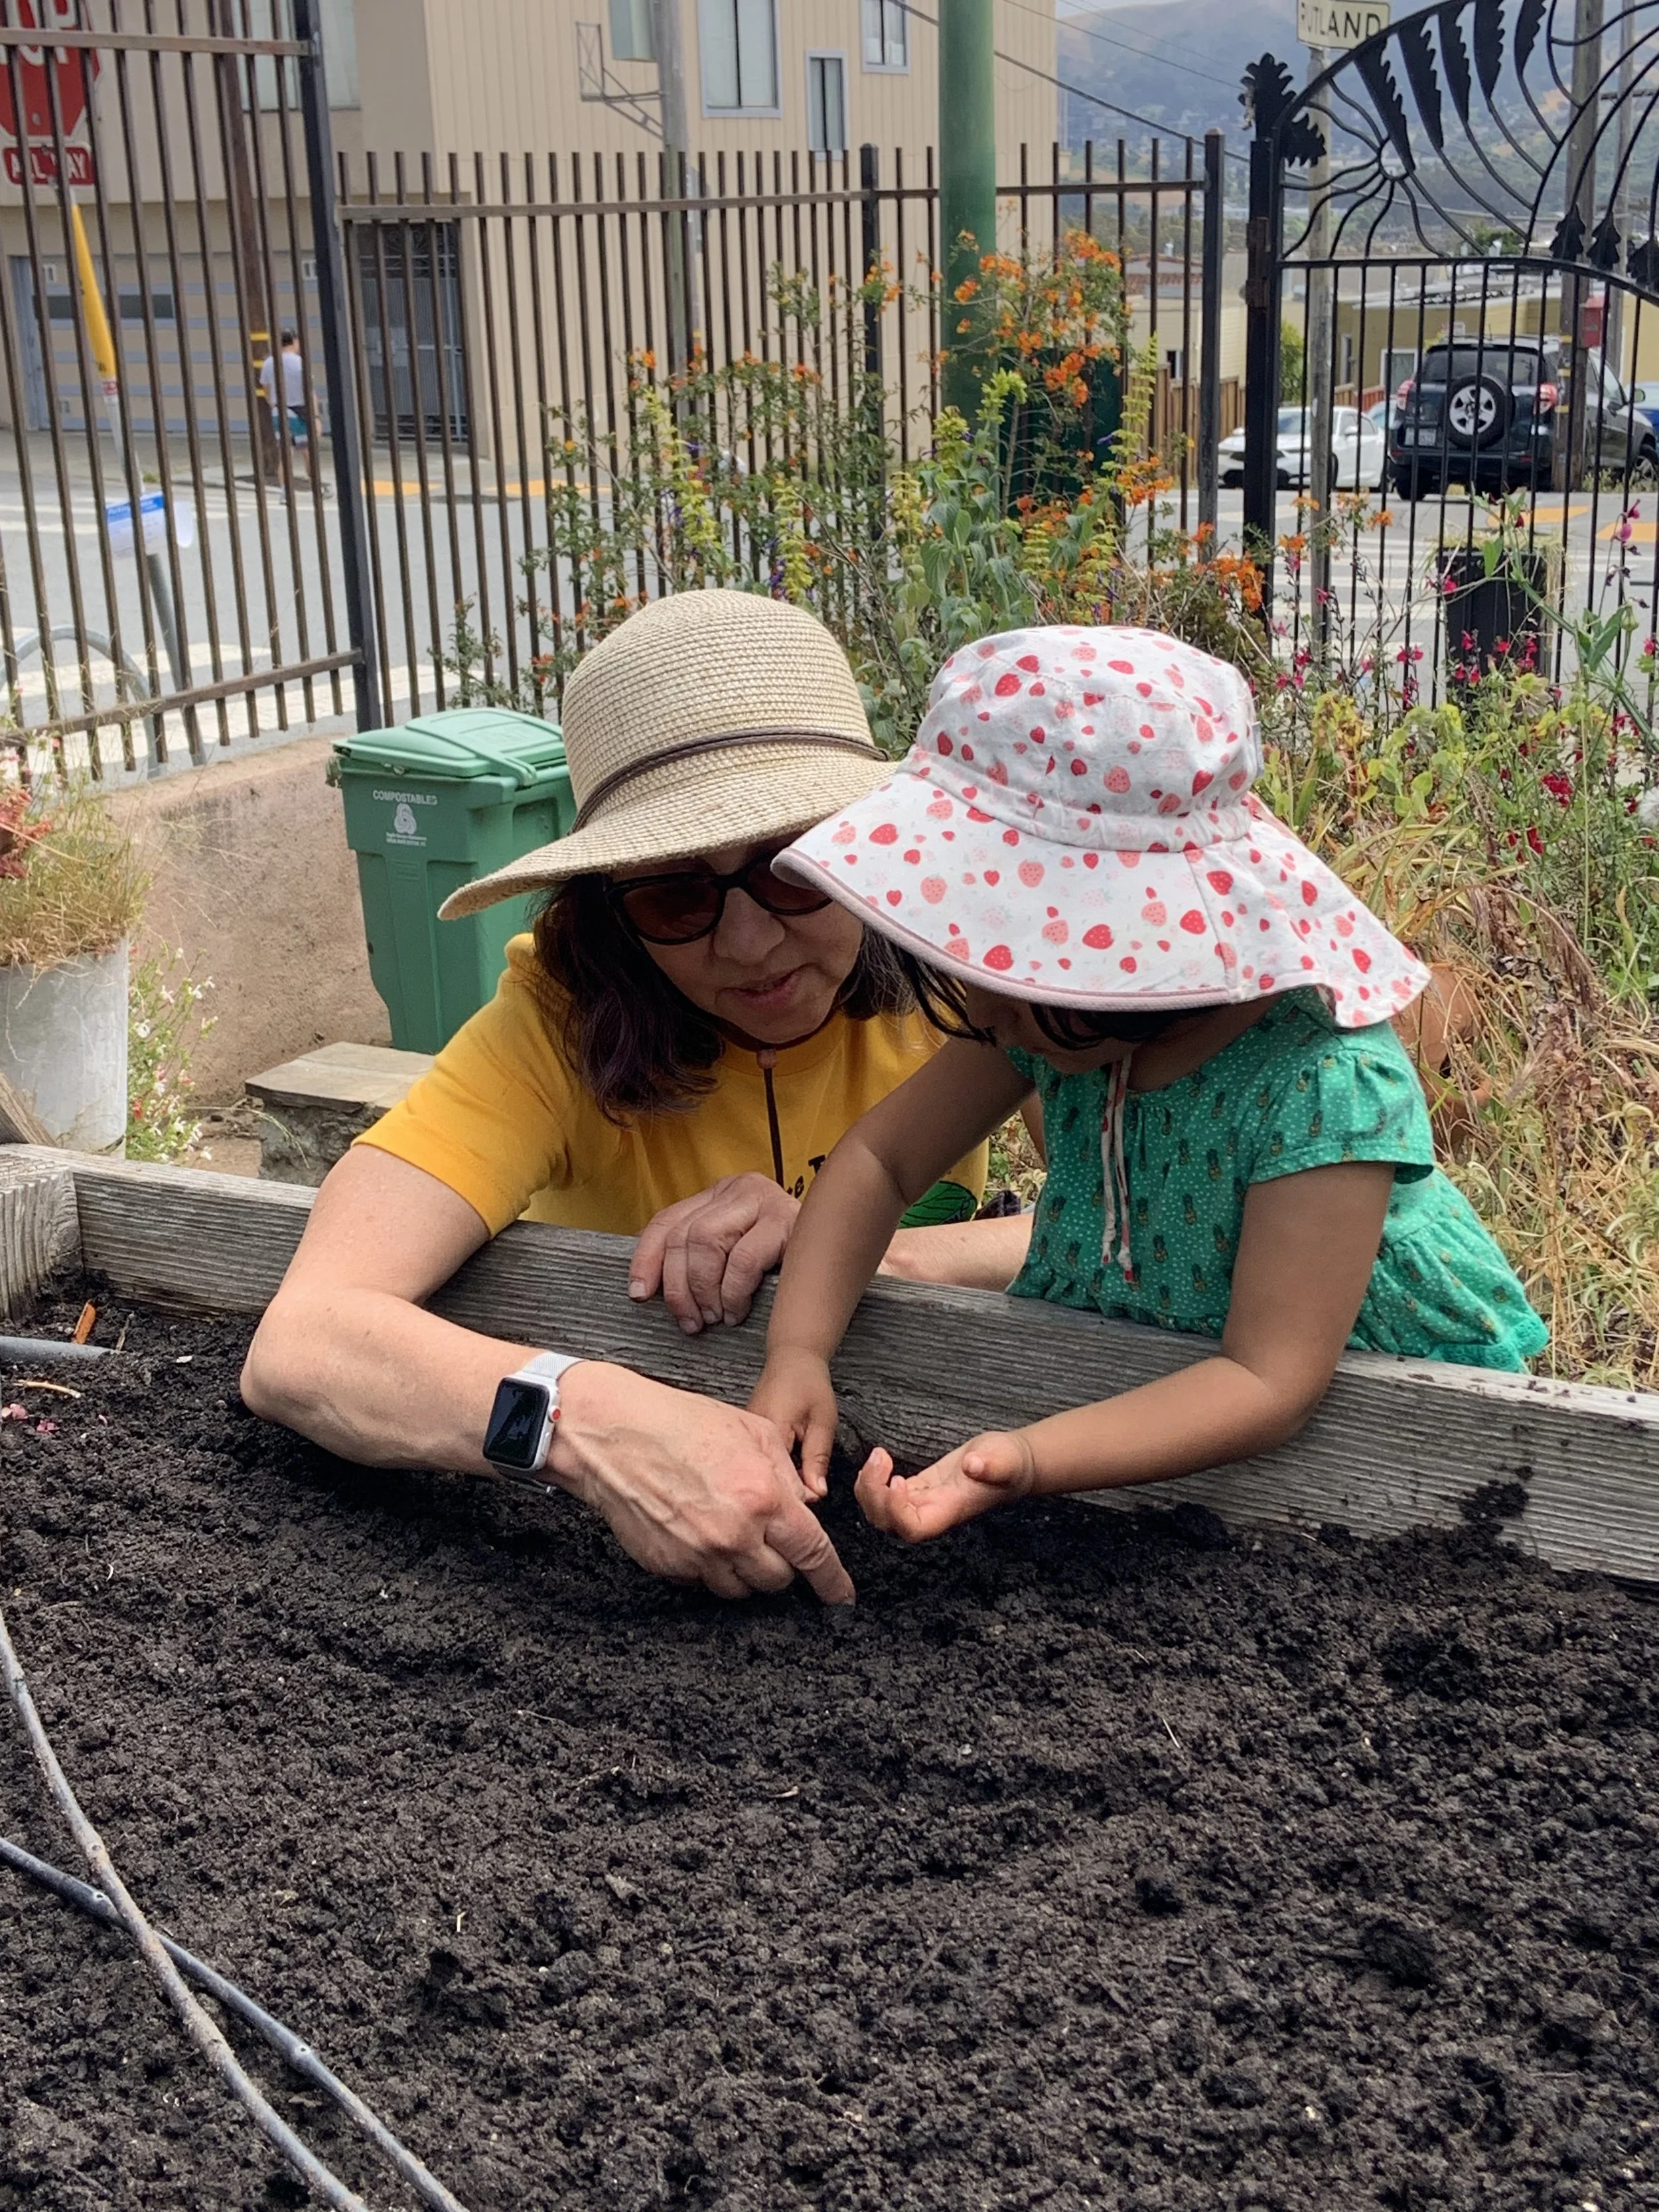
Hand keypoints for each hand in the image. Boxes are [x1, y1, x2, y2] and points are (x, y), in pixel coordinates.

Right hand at [549, 1362, 852, 1603]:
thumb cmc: (681, 1424)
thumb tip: (805, 1508)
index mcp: (763, 1499)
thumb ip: (786, 1475)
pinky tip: (698, 1532)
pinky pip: (702, 1582)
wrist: (613, 1435)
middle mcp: (734, 1536)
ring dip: (745, 1569)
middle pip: (777, 1580)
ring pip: (740, 1589)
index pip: (812, 1554)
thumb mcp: (753, 1431)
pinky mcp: (668, 1566)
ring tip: (729, 1531)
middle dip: (782, 1563)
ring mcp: (698, 1556)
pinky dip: (709, 1566)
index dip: (832, 1581)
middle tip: (767, 1537)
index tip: (841, 1596)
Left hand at [629, 1174, 800, 1333]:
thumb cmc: (789, 1263)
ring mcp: (763, 1200)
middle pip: (684, 1235)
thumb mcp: (736, 1252)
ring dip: (704, 1290)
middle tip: (690, 1322)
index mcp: (719, 1194)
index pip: (666, 1221)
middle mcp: (738, 1189)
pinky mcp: (786, 1220)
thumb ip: (701, 1257)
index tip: (639, 1295)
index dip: (646, 1259)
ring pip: (706, 1242)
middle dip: (678, 1286)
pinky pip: (743, 1260)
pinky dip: (733, 1293)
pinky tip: (738, 1312)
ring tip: (715, 1318)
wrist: (850, 1241)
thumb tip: (647, 1287)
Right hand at [748, 1347, 838, 1502]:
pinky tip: (783, 1465)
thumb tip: (817, 1493)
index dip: (798, 1493)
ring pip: (759, 1471)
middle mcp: (748, 1436)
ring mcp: (741, 1437)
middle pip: (764, 1477)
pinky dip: (770, 1467)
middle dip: (786, 1489)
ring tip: (795, 1474)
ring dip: (776, 1478)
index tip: (816, 1495)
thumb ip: (818, 1458)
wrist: (791, 1359)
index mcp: (769, 1430)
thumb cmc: (808, 1383)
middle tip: (809, 1485)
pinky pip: (756, 1461)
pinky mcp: (741, 1437)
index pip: (778, 1477)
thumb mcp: (822, 1421)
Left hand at [855, 1430, 1037, 1544]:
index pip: (914, 1529)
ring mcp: (923, 1502)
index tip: (898, 1480)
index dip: (897, 1512)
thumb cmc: (1010, 1464)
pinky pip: (886, 1496)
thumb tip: (974, 1465)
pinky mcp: (918, 1489)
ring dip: (869, 1488)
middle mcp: (932, 1512)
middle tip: (880, 1457)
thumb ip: (994, 1465)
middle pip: (889, 1523)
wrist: (1011, 1462)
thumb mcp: (1007, 1460)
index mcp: (950, 1512)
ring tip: (878, 1456)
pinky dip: (873, 1482)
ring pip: (882, 1512)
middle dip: (874, 1496)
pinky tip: (877, 1461)